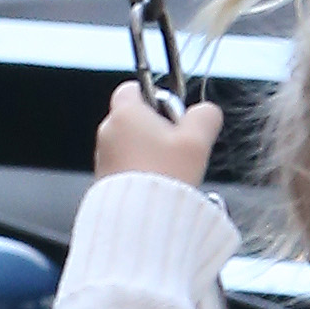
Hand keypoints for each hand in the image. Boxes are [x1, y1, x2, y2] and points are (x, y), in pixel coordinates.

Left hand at [93, 80, 221, 184]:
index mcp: (126, 113)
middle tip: (179, 147)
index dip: (156, 97)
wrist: (139, 220)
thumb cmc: (164, 178)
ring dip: (149, 153)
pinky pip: (124, 167)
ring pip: (130, 145)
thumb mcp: (197, 141)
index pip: (133, 88)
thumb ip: (205, 116)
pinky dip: (140, 172)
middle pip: (135, 119)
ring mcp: (102, 157)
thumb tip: (207, 111)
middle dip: (157, 130)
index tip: (174, 113)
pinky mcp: (103, 180)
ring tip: (170, 171)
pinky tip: (157, 186)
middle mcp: (107, 131)